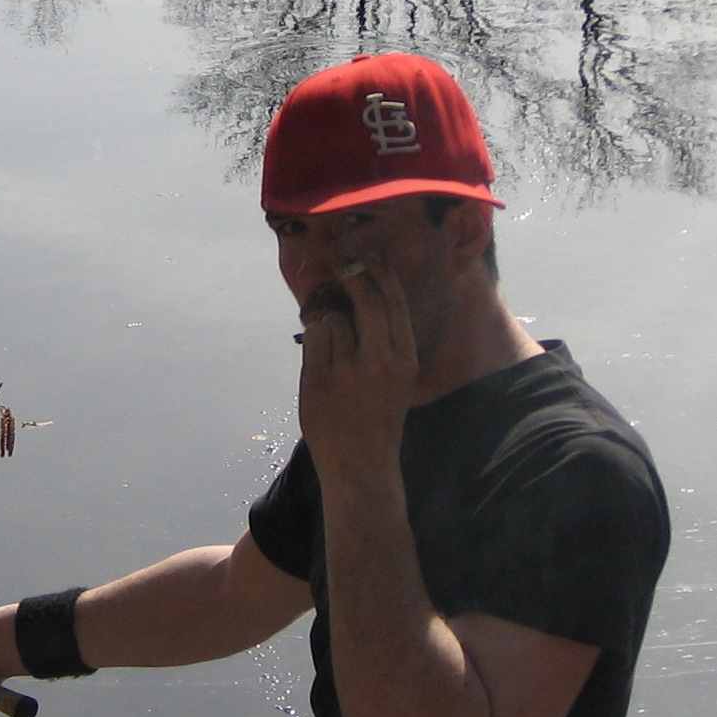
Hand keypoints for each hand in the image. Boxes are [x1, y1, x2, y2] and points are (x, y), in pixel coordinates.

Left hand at [297, 240, 415, 483]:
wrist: (361, 464)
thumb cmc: (378, 417)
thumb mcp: (396, 377)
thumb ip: (383, 340)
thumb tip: (359, 293)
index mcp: (404, 357)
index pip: (393, 301)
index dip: (380, 271)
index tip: (369, 252)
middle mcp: (381, 359)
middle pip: (365, 297)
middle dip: (351, 273)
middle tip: (340, 260)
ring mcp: (348, 369)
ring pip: (332, 319)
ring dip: (329, 326)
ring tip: (334, 357)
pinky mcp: (319, 379)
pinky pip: (312, 339)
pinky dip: (313, 345)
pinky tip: (321, 367)